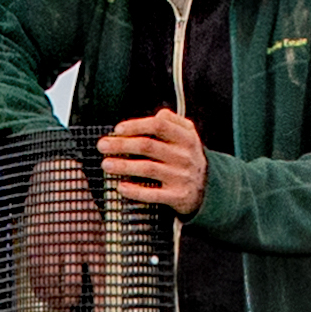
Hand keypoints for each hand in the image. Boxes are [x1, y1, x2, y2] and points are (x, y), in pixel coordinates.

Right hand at [12, 154, 102, 304]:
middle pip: (72, 282)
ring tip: (60, 305)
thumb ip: (100, 246)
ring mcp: (52, 243)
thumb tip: (108, 273)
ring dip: (56, 297)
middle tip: (74, 306)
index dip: (101, 298)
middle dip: (73, 299)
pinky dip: (40, 287)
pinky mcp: (35, 241)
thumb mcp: (98, 221)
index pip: (99, 275)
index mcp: (93, 237)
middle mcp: (72, 242)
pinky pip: (36, 271)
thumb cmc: (80, 202)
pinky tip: (44, 294)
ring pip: (52, 281)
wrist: (56, 177)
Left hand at [95, 109, 209, 212]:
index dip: (136, 126)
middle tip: (102, 146)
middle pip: (148, 146)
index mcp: (186, 138)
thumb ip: (174, 122)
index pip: (159, 125)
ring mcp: (182, 177)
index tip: (117, 130)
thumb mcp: (188, 137)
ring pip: (148, 169)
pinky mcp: (178, 197)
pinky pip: (153, 194)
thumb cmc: (187, 158)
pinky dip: (135, 191)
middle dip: (121, 145)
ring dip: (123, 166)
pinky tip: (120, 187)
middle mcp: (185, 156)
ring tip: (106, 165)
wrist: (208, 190)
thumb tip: (159, 114)